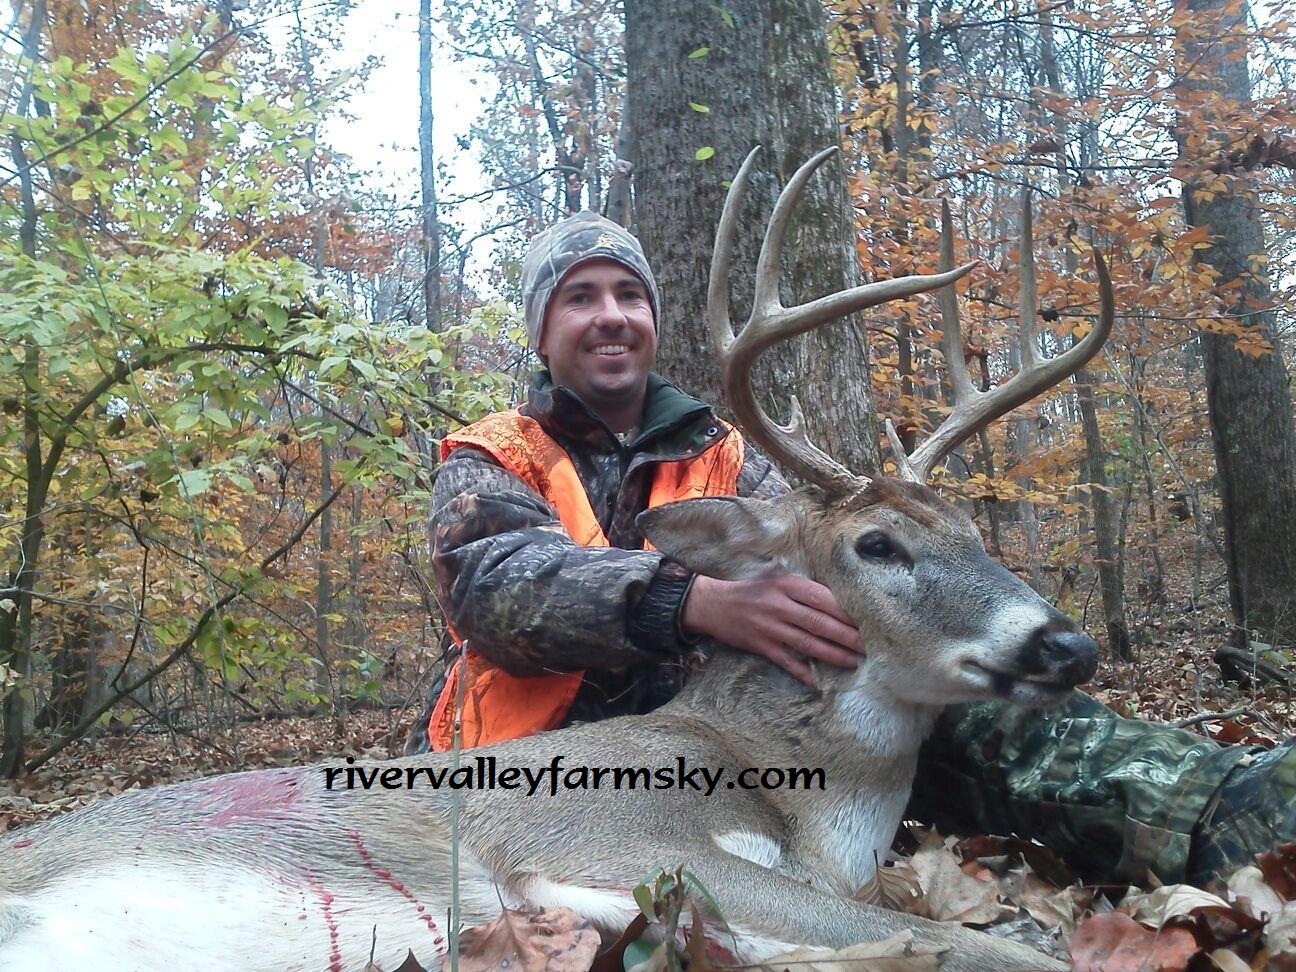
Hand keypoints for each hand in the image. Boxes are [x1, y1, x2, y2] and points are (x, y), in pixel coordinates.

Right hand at [679, 574, 863, 684]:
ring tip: (854, 661)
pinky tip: (818, 680)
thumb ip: (804, 588)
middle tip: (869, 646)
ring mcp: (770, 627)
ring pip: (808, 643)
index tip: (867, 622)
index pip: (824, 599)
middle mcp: (780, 605)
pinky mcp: (761, 645)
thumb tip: (837, 601)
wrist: (714, 604)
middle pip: (820, 623)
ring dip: (833, 655)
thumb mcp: (777, 578)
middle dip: (847, 636)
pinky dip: (802, 672)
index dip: (846, 612)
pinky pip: (786, 661)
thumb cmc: (752, 590)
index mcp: (788, 585)